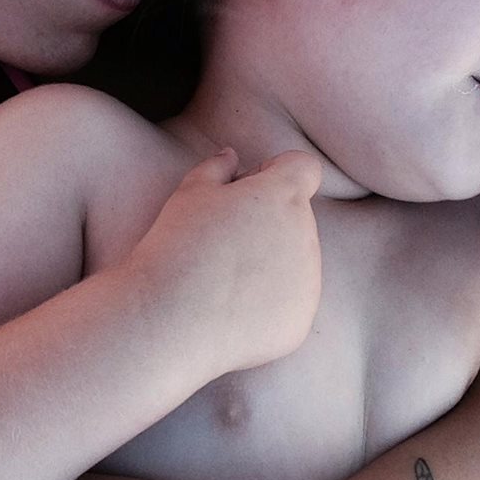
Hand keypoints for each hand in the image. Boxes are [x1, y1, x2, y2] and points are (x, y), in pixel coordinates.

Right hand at [124, 148, 322, 375]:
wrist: (171, 322)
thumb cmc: (177, 249)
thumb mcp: (189, 194)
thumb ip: (216, 168)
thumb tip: (231, 157)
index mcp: (282, 197)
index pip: (304, 167)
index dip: (276, 172)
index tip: (247, 189)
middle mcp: (306, 237)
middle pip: (295, 218)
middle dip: (266, 222)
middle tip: (221, 241)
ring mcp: (308, 283)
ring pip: (295, 263)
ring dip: (268, 264)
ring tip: (221, 281)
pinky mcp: (299, 321)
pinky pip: (289, 305)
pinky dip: (266, 306)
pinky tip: (229, 311)